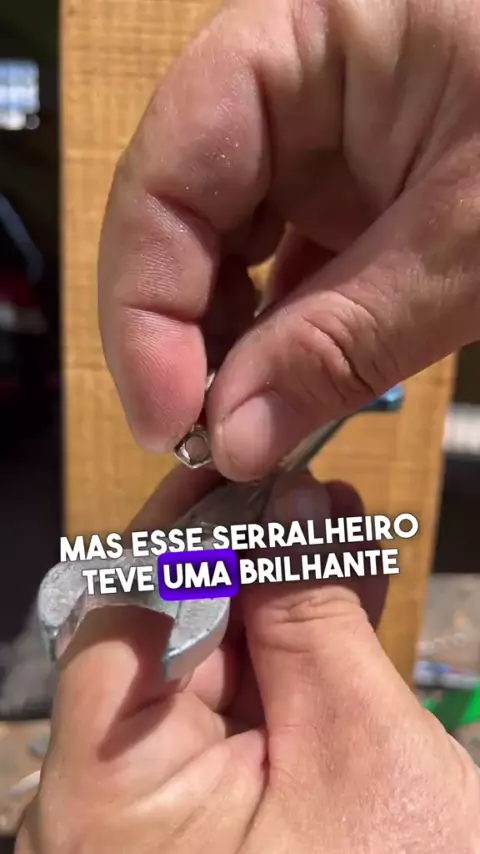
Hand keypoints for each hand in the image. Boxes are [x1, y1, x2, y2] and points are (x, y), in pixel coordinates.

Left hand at [17, 467, 478, 852]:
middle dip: (246, 552)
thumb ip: (313, 619)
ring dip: (283, 587)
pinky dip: (297, 643)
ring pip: (221, 657)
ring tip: (337, 518)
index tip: (238, 472)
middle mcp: (117, 802)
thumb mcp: (361, 758)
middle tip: (307, 487)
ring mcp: (171, 804)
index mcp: (108, 804)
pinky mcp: (223, 803)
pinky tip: (340, 580)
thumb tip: (294, 503)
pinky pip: (251, 700)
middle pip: (169, 631)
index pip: (119, 619)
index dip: (181, 533)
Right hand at [99, 0, 479, 480]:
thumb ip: (345, 341)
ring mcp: (329, 137)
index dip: (144, 300)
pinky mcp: (362, 189)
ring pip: (231, 246)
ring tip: (243, 422)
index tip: (166, 417)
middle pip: (185, 211)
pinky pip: (290, 263)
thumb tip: (233, 438)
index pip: (170, 167)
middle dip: (184, 332)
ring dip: (228, 341)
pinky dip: (282, 333)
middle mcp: (299, 81)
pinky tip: (284, 385)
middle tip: (202, 436)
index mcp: (307, 34)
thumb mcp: (475, 243)